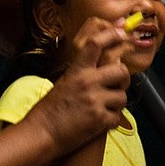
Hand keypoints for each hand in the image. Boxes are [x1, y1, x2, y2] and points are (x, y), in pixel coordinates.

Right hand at [36, 18, 129, 151]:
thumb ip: (82, 72)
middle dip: (123, 79)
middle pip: (121, 70)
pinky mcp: (100, 120)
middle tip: (116, 85)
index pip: (96, 44)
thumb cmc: (50, 109)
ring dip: (116, 103)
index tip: (121, 32)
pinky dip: (111, 120)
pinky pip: (118, 117)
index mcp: (77, 71)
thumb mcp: (64, 82)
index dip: (111, 35)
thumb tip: (102, 64)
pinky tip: (100, 121)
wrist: (42, 133)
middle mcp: (88, 82)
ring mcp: (95, 101)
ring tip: (103, 107)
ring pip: (122, 96)